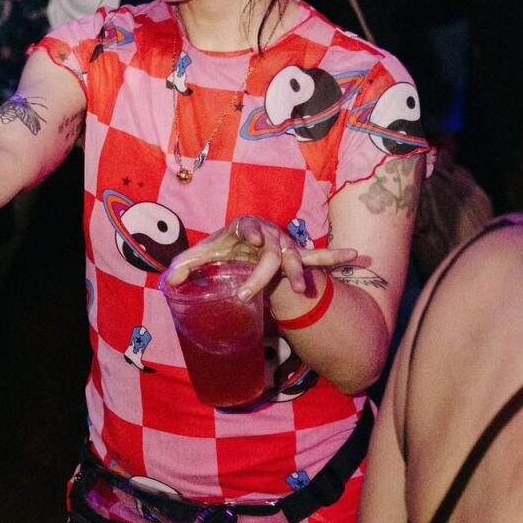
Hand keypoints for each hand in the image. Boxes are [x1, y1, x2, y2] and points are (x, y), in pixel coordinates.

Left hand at [165, 215, 360, 301]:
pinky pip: (317, 257)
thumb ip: (186, 266)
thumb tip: (168, 283)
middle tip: (246, 294)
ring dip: (299, 273)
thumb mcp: (205, 252)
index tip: (250, 236)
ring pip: (294, 259)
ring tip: (302, 289)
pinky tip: (355, 256)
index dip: (250, 232)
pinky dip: (335, 257)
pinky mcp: (297, 257)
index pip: (247, 228)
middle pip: (268, 256)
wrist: (250, 237)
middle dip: (261, 275)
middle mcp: (268, 236)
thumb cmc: (227, 244)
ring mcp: (285, 247)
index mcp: (245, 229)